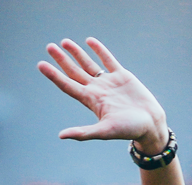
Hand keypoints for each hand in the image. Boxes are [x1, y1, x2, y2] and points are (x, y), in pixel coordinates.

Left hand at [37, 38, 169, 154]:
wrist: (150, 124)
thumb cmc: (128, 130)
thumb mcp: (105, 131)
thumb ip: (83, 133)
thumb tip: (61, 135)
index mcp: (90, 100)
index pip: (67, 84)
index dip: (53, 75)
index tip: (41, 64)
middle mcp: (96, 90)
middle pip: (74, 71)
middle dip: (61, 60)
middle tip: (49, 47)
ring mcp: (108, 82)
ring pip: (88, 64)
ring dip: (76, 53)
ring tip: (64, 42)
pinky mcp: (122, 76)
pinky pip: (108, 59)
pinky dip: (99, 50)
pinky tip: (89, 41)